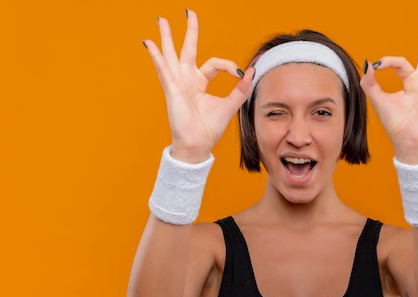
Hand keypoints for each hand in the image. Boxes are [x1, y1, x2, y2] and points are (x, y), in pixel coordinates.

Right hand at [143, 10, 252, 162]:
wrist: (198, 144)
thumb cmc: (209, 129)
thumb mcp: (230, 105)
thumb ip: (241, 89)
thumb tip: (251, 72)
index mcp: (200, 83)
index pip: (214, 64)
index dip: (228, 66)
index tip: (238, 74)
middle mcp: (187, 80)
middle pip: (187, 50)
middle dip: (189, 32)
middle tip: (189, 12)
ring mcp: (178, 83)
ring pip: (171, 54)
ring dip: (167, 37)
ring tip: (162, 20)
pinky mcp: (172, 89)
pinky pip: (163, 69)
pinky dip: (156, 56)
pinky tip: (149, 43)